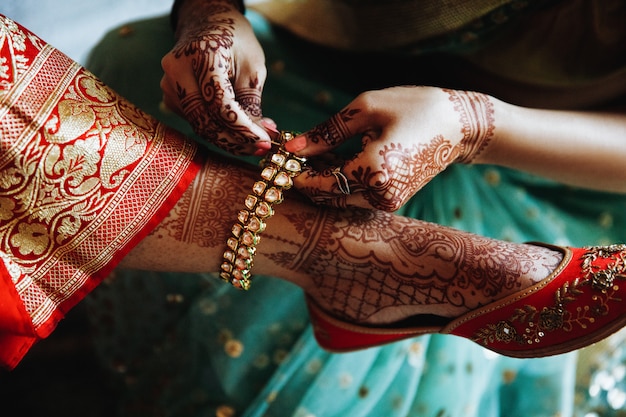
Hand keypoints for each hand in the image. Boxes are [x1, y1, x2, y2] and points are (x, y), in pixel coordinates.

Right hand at [161, 0, 270, 154]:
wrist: (207, 23)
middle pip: (205, 121)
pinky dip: (216, 130)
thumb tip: (263, 136)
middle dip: (235, 141)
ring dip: (227, 139)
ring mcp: (169, 84)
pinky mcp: (170, 96)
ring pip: (199, 126)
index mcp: (201, 56)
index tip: (265, 142)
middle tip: (260, 149)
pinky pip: (194, 121)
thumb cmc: (235, 41)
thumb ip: (253, 103)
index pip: (220, 105)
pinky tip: (235, 131)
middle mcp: (177, 70)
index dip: (243, 129)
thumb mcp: (252, 66)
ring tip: (253, 141)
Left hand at [284, 86, 495, 210]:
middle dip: (306, 178)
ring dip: (322, 180)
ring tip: (310, 154)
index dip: (295, 173)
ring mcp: (388, 201)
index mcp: (372, 171)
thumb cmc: (415, 107)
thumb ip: (326, 131)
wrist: (460, 126)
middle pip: (327, 196)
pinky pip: (356, 195)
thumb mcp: (367, 109)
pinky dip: (340, 181)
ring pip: (340, 198)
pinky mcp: (393, 199)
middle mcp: (380, 194)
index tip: (278, 158)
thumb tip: (291, 146)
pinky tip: (332, 160)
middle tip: (290, 156)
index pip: (319, 184)